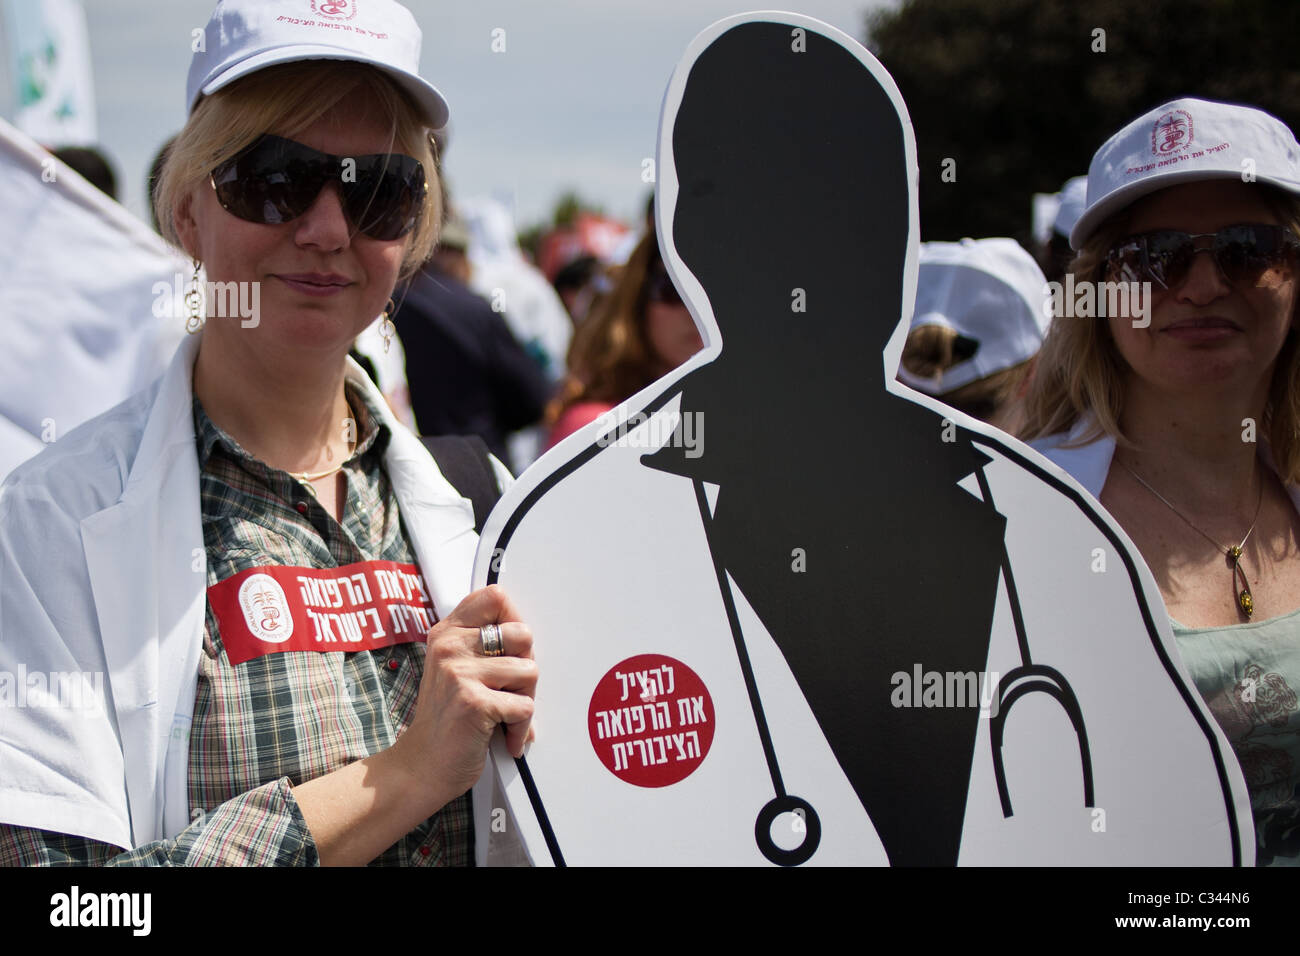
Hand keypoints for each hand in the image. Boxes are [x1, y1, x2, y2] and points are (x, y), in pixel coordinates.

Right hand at [391, 585, 536, 815]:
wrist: (422, 766)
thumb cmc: (448, 718)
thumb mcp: (453, 668)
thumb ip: (480, 644)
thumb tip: (527, 632)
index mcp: (447, 632)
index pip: (494, 596)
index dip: (514, 619)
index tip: (512, 648)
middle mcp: (450, 646)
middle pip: (523, 635)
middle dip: (526, 667)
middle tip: (511, 691)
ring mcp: (459, 672)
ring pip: (529, 671)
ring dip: (525, 700)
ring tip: (505, 716)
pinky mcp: (473, 702)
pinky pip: (525, 706)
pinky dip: (521, 728)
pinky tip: (504, 737)